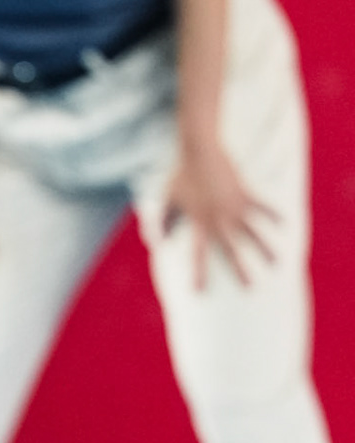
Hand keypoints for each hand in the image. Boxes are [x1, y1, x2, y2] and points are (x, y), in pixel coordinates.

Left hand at [162, 140, 276, 289]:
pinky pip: (263, 206)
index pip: (197, 254)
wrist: (199, 151)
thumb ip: (163, 221)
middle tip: (250, 288)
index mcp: (198, 222)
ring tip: (276, 263)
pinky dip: (273, 214)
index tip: (199, 291)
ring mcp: (234, 207)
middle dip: (240, 269)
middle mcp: (218, 218)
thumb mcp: (167, 198)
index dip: (198, 272)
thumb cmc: (180, 175)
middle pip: (230, 249)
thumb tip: (158, 242)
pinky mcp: (246, 194)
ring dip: (265, 248)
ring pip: (253, 232)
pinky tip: (284, 224)